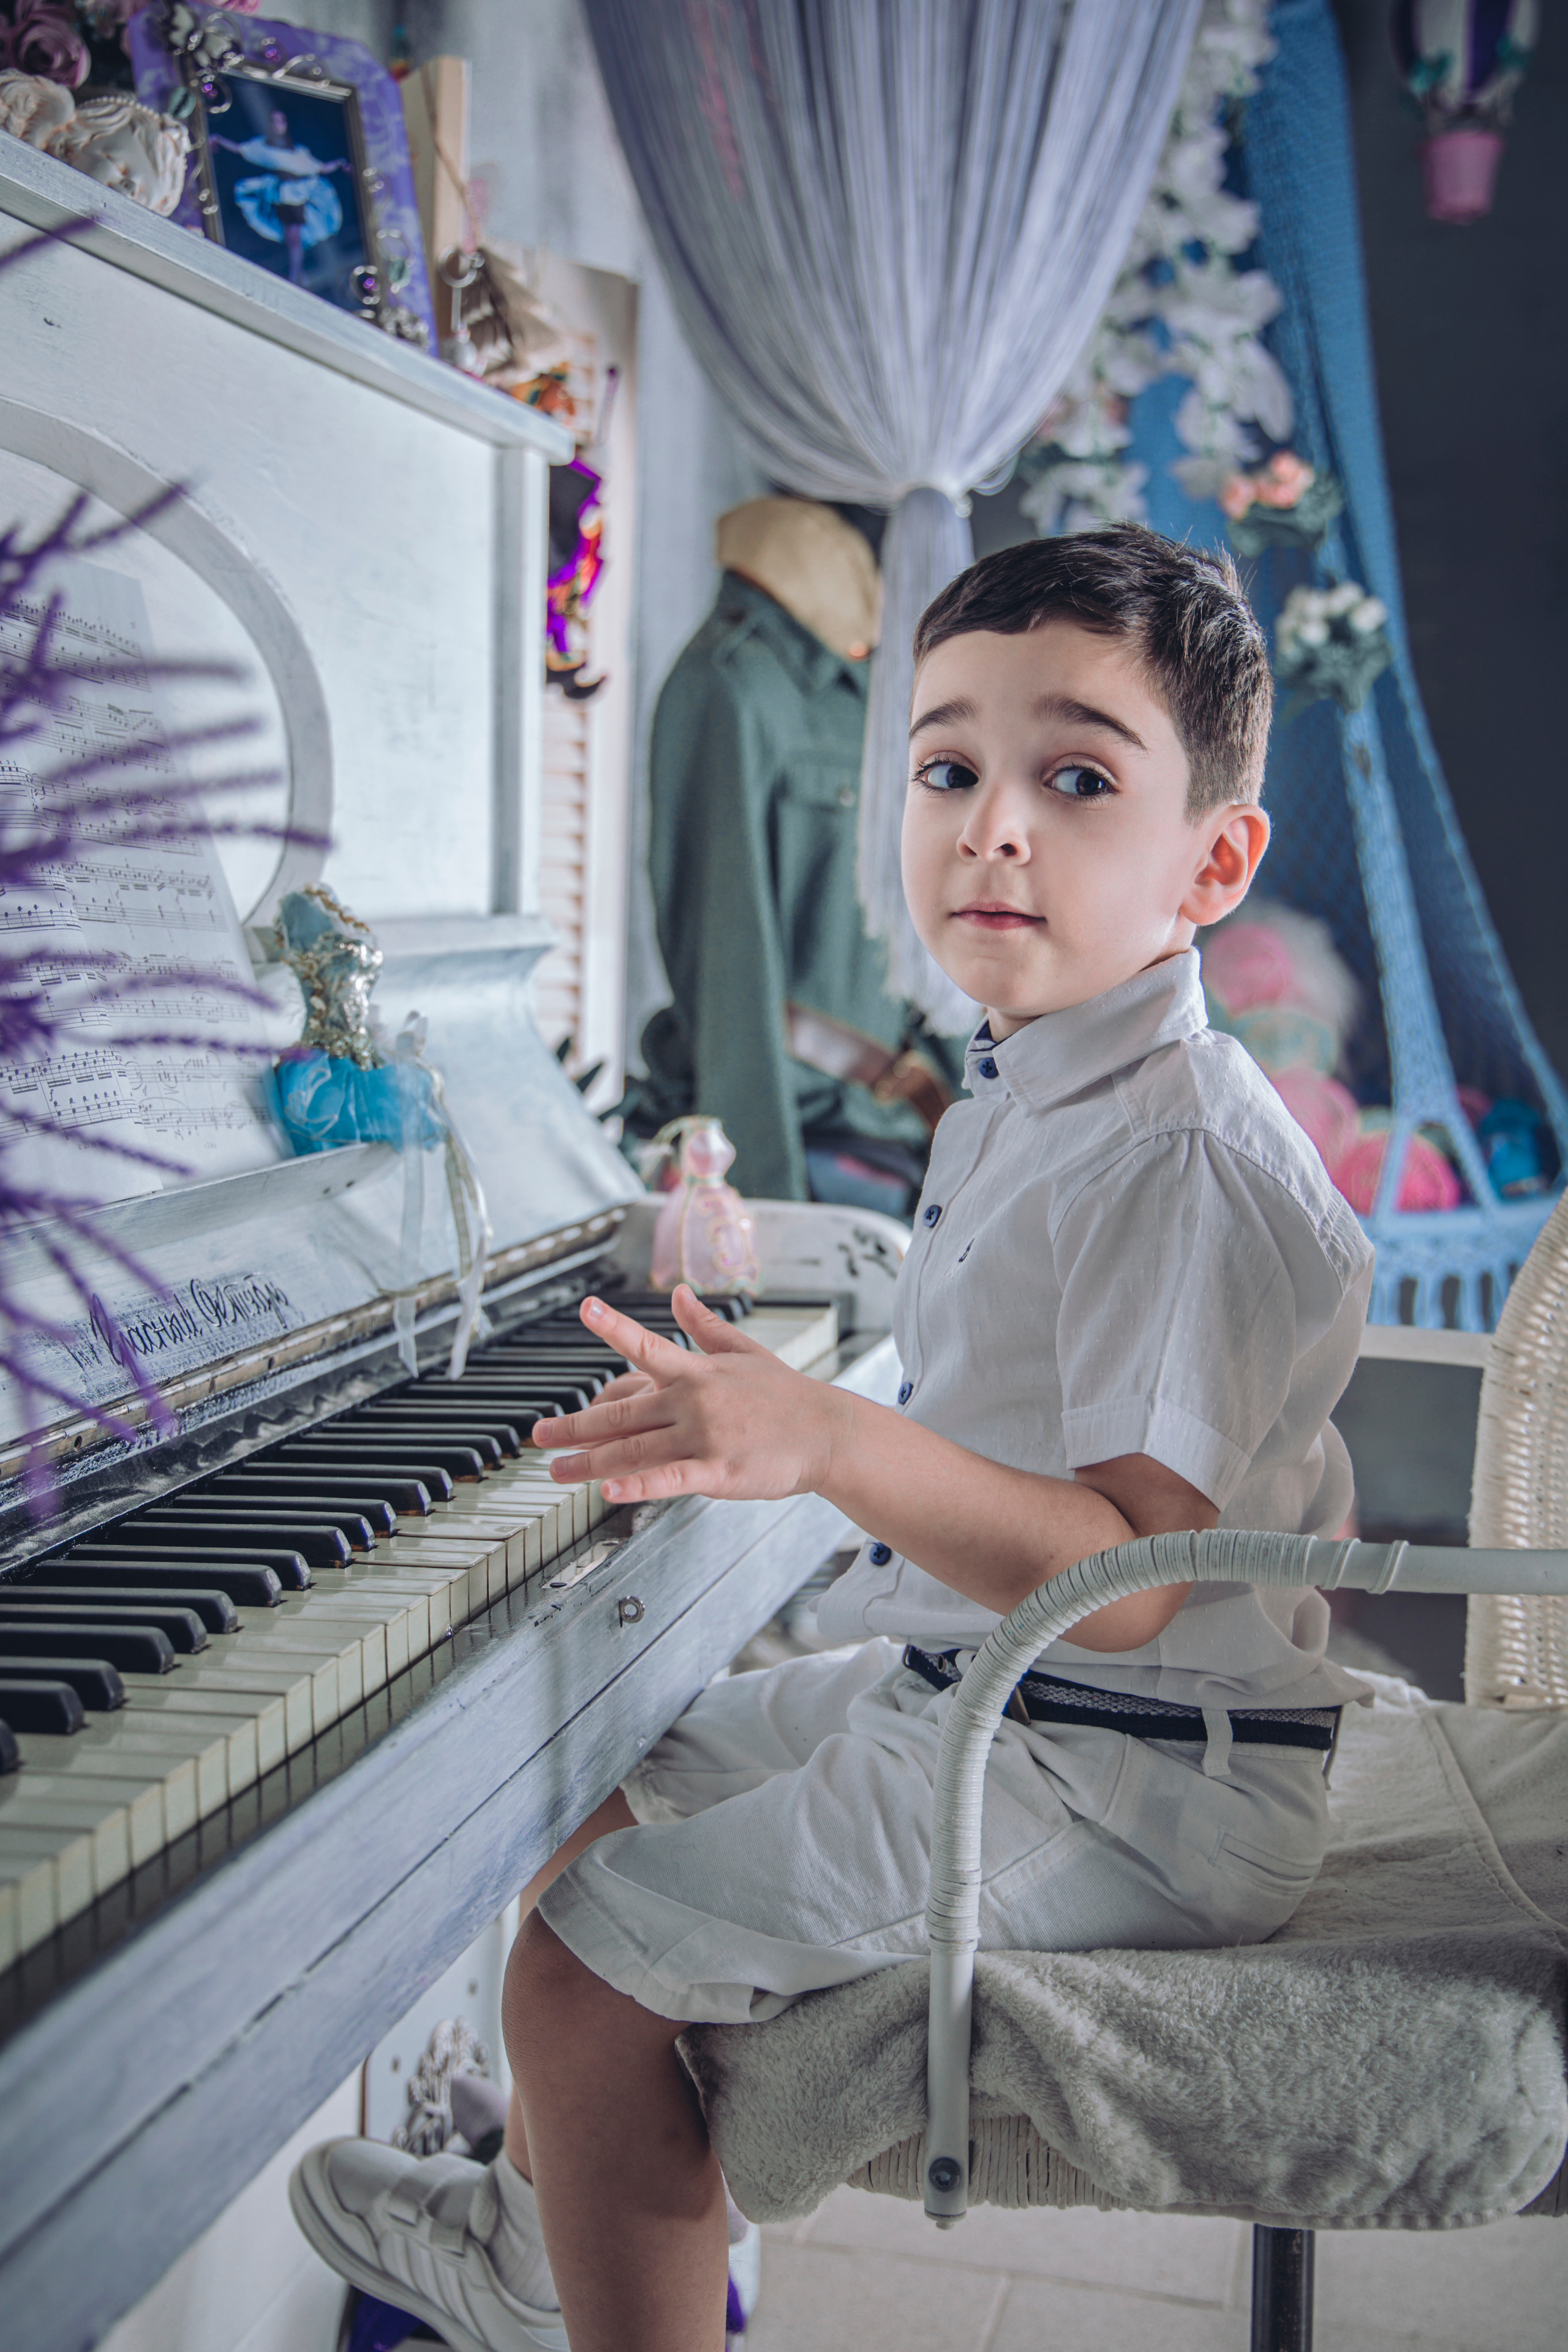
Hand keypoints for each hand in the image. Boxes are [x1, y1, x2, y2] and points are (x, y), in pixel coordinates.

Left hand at [530, 1285, 848, 1503]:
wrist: (828, 1433)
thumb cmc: (787, 1395)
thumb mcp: (745, 1351)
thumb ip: (704, 1325)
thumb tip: (679, 1293)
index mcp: (697, 1372)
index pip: (647, 1346)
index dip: (614, 1326)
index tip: (585, 1308)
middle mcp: (694, 1401)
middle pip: (621, 1413)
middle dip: (575, 1426)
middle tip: (540, 1435)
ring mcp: (704, 1437)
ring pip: (634, 1449)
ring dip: (589, 1462)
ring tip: (557, 1470)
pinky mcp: (718, 1471)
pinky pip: (670, 1479)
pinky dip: (638, 1485)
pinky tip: (609, 1491)